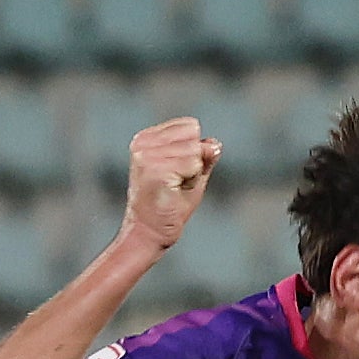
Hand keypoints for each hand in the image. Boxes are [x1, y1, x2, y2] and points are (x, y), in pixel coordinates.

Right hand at [123, 116, 220, 252]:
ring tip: (174, 187)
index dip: (193, 150)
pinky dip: (191, 179)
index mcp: (147, 138)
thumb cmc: (170, 205)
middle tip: (175, 182)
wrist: (151, 232)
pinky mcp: (155, 170)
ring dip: (192, 172)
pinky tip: (174, 191)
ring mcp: (147, 156)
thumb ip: (204, 156)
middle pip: (193, 136)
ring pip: (195, 151)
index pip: (189, 126)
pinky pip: (193, 164)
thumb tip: (215, 144)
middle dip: (193, 161)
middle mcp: (143, 143)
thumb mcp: (192, 174)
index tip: (176, 172)